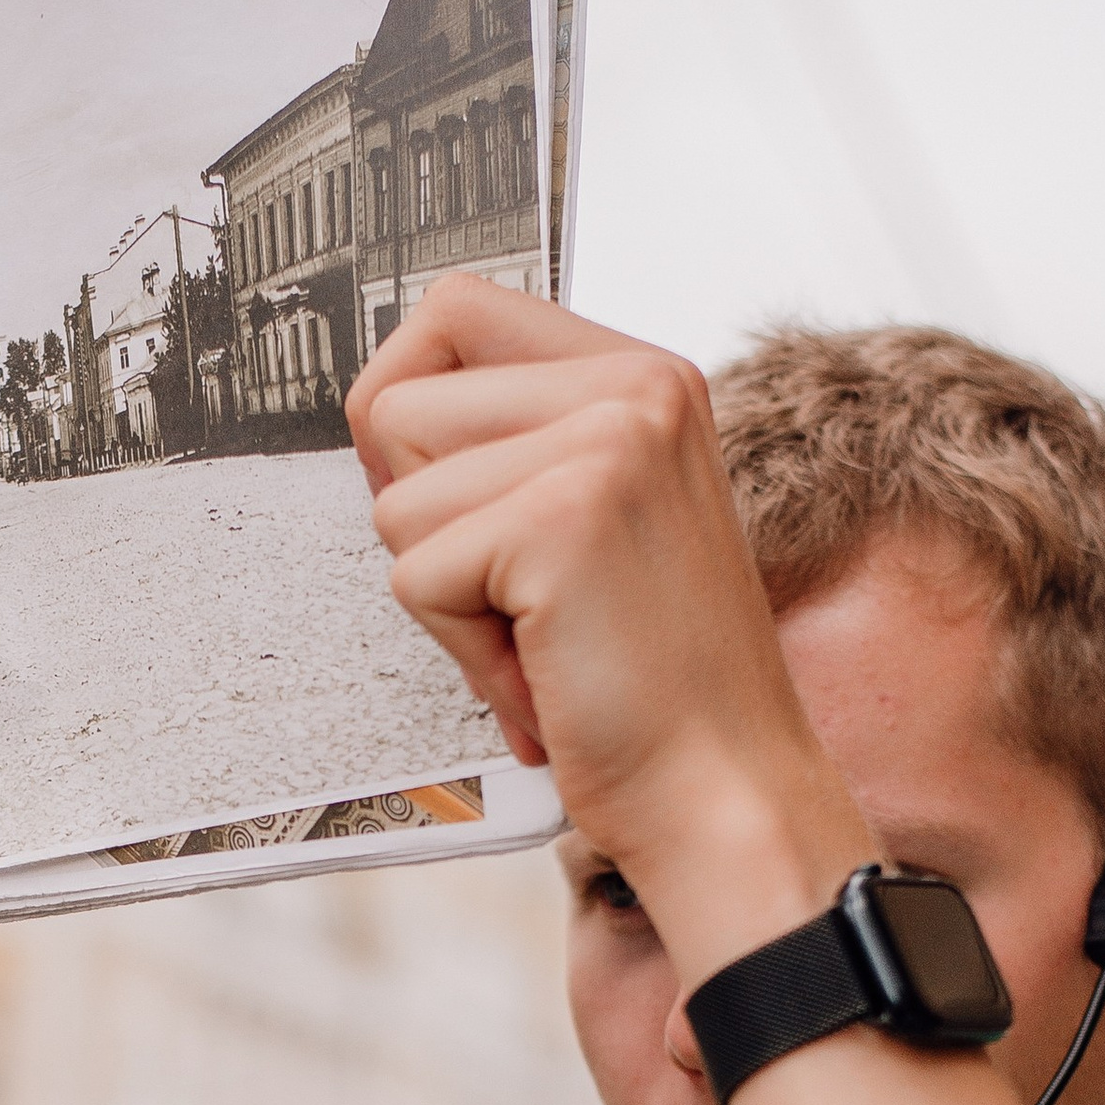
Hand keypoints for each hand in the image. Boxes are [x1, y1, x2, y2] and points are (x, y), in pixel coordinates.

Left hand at [349, 280, 869, 966]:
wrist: (726, 794)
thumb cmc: (648, 685)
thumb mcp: (593, 523)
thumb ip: (512, 445)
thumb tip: (378, 410)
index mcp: (642, 375)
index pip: (450, 310)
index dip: (410, 409)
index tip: (462, 504)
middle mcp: (633, 386)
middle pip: (397, 403)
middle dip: (425, 523)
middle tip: (519, 596)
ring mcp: (606, 443)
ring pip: (396, 499)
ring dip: (448, 597)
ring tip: (544, 638)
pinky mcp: (563, 519)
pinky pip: (416, 575)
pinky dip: (462, 650)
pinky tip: (548, 672)